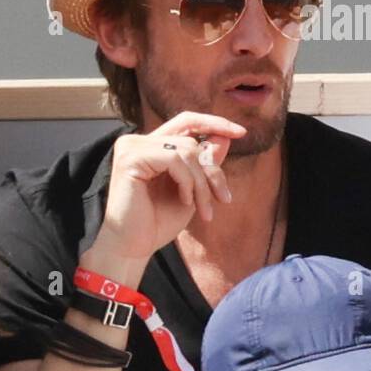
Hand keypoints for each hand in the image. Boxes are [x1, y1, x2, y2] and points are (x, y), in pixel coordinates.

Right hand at [90, 111, 244, 263]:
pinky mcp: (130, 158)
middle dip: (213, 171)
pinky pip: (173, 159)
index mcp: (151, 146)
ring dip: (202, 182)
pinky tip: (184, 201)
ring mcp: (132, 148)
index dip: (214, 122)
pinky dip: (187, 182)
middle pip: (192, 141)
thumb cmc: (158, 223)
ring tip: (203, 209)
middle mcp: (138, 142)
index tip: (241, 133)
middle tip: (223, 199)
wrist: (135, 247)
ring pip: (186, 150)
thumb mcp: (192, 190)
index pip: (186, 122)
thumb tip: (225, 137)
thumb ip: (204, 164)